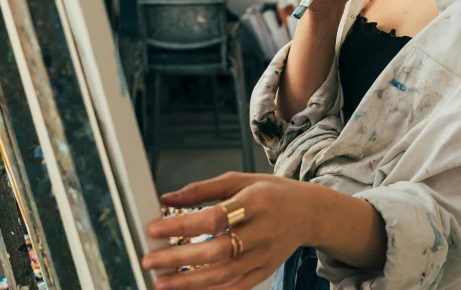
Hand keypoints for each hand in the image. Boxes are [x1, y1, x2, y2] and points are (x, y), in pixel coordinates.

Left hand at [143, 172, 314, 288]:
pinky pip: (236, 287)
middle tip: (150, 260)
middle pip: (217, 251)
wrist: (309, 213)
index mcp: (256, 202)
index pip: (215, 217)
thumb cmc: (271, 194)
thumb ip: (203, 190)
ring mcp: (265, 255)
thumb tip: (168, 199)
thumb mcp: (241, 180)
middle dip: (179, 259)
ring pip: (224, 275)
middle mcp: (262, 231)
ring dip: (189, 282)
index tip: (156, 229)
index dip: (182, 225)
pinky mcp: (265, 271)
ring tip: (162, 282)